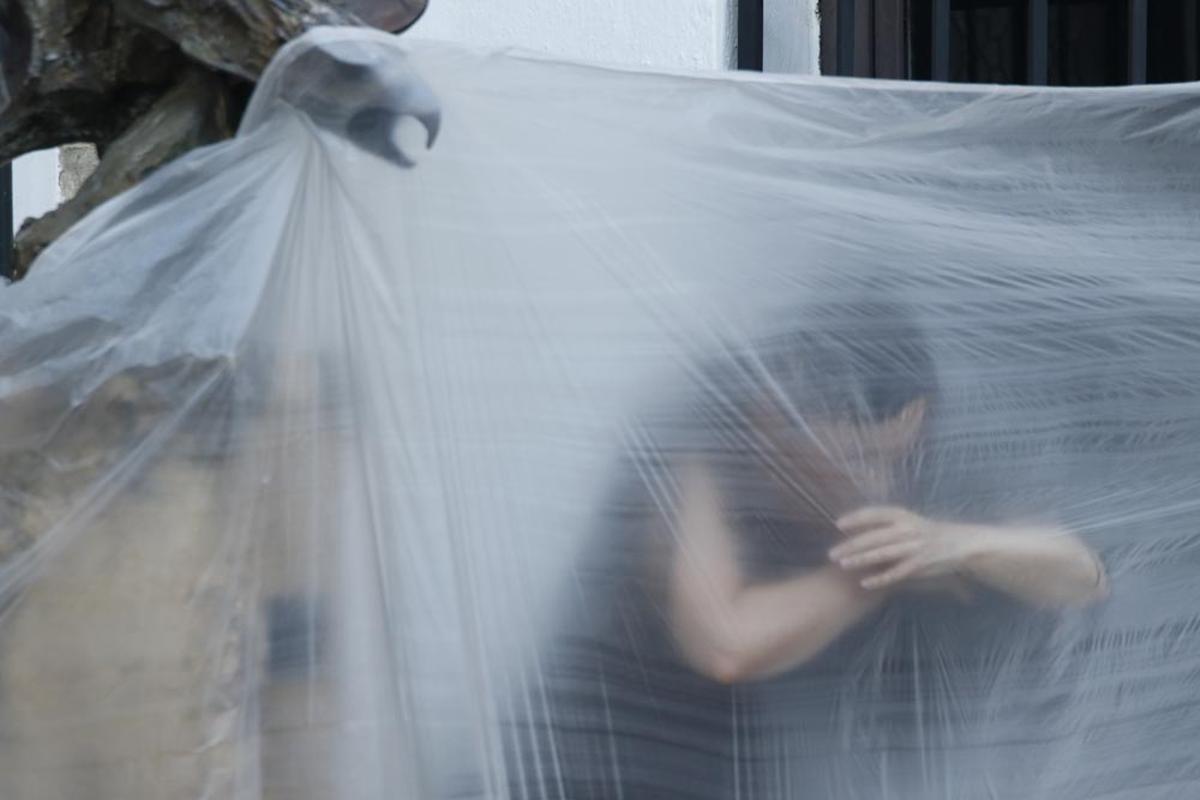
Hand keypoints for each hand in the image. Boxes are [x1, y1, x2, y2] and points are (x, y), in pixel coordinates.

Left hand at [829, 506, 977, 590]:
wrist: (960, 543)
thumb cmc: (926, 532)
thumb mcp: (908, 521)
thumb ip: (886, 525)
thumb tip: (855, 530)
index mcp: (903, 515)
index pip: (875, 513)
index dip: (856, 518)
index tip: (838, 524)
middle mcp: (908, 528)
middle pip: (873, 536)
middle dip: (851, 545)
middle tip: (831, 553)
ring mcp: (914, 547)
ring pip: (882, 553)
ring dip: (860, 560)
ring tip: (843, 565)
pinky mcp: (920, 564)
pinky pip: (896, 572)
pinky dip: (880, 578)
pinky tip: (864, 583)